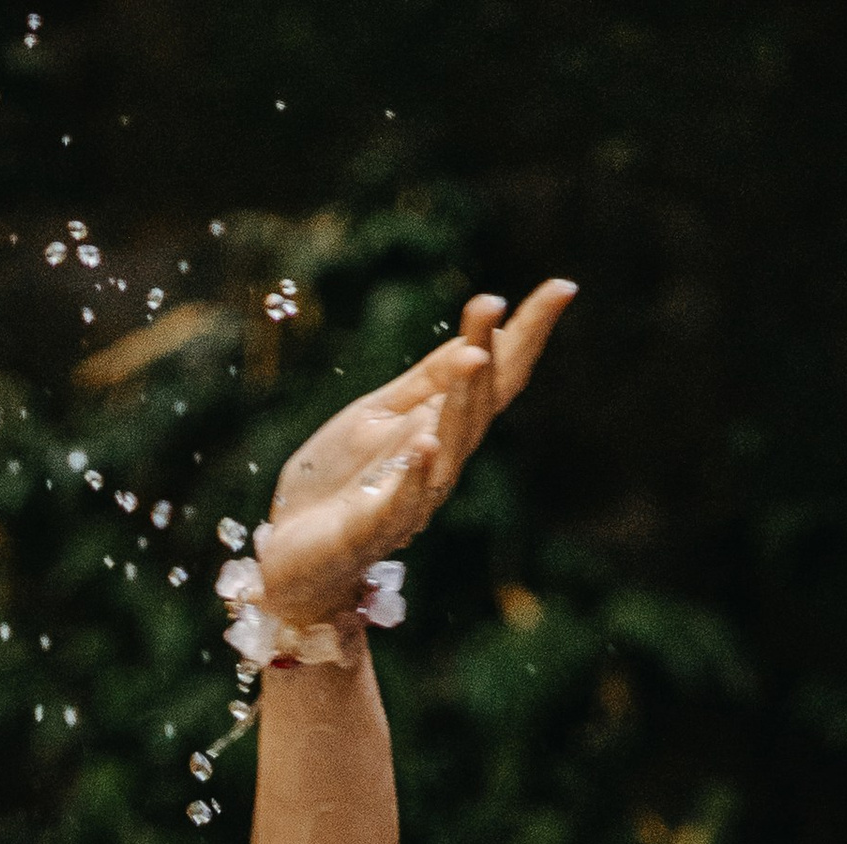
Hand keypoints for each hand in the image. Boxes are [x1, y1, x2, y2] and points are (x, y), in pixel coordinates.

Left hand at [253, 282, 577, 634]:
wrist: (286, 551)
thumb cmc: (334, 483)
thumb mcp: (376, 414)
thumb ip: (425, 383)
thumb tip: (480, 337)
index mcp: (441, 430)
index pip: (494, 377)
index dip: (527, 335)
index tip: (561, 288)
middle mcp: (437, 465)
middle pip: (476, 407)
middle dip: (492, 355)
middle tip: (493, 303)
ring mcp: (407, 500)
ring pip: (448, 450)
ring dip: (462, 403)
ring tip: (474, 356)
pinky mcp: (367, 531)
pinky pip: (398, 504)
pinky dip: (414, 476)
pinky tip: (425, 444)